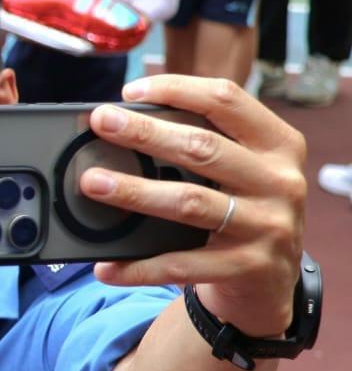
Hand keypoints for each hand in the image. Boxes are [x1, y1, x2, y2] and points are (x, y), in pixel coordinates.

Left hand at [79, 76, 306, 337]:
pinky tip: (106, 266)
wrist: (272, 281)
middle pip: (203, 148)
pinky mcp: (249, 267)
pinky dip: (139, 266)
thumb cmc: (243, 210)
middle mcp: (279, 181)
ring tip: (91, 183)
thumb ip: (203, 145)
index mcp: (278, 145)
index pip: (226, 101)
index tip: (131, 91)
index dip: (178, 89)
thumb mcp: (241, 171)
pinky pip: (182, 265)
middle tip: (101, 122)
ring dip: (134, 191)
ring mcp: (268, 226)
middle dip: (145, 133)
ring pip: (190, 202)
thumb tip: (126, 124)